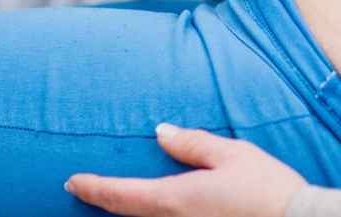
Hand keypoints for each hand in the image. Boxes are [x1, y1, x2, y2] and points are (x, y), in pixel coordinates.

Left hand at [65, 123, 304, 216]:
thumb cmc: (267, 190)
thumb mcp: (233, 155)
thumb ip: (193, 144)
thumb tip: (161, 132)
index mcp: (176, 199)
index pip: (122, 195)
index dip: (94, 188)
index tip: (73, 181)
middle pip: (128, 214)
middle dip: (104, 201)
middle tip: (84, 190)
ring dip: (127, 211)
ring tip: (113, 199)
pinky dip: (149, 216)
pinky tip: (152, 208)